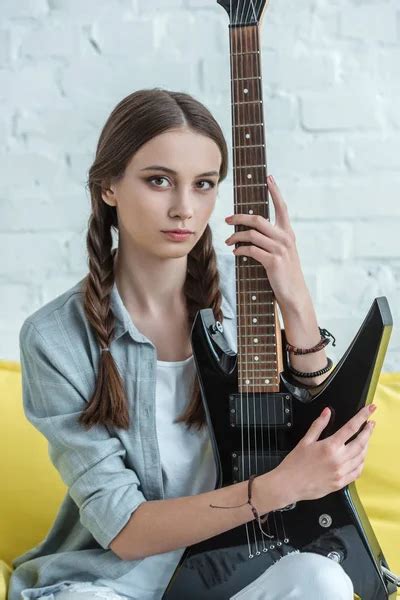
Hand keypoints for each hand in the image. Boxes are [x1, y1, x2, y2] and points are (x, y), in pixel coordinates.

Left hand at [224, 174, 306, 305]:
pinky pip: (251, 250)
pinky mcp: (273, 261)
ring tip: (228, 241)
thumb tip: (249, 230)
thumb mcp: (281, 251)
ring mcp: (280, 249)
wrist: (294, 293)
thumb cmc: (284, 272)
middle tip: (227, 219)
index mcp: (288, 232)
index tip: (268, 177)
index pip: (282, 206)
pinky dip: (240, 250)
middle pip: (258, 219)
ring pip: (252, 234)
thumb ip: (271, 238)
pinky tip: (236, 252)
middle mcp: (285, 237)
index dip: (275, 190)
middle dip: (239, 217)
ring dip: (236, 237)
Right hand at [270, 404, 376, 505]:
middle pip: (361, 442)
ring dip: (366, 446)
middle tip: (372, 424)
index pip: (351, 428)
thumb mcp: (305, 440)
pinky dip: (361, 463)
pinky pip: (357, 472)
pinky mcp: (340, 483)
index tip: (370, 409)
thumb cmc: (294, 463)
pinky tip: (360, 457)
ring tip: (365, 438)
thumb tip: (327, 411)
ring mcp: (341, 473)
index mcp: (329, 447)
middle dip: (368, 431)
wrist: (288, 485)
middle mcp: (338, 460)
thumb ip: (318, 425)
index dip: (362, 417)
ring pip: (361, 457)